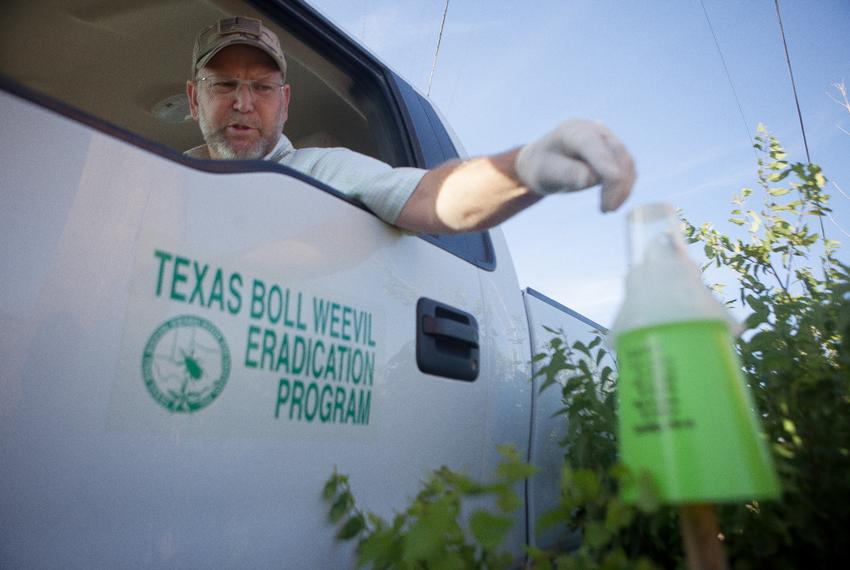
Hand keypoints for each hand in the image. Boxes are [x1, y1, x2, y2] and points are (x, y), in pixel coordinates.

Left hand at [515, 119, 635, 211]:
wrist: (543, 161)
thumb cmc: (542, 167)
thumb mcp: (545, 172)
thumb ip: (567, 173)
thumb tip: (591, 179)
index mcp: (573, 131)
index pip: (593, 146)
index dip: (605, 164)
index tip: (613, 183)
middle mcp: (594, 131)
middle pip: (616, 153)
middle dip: (616, 183)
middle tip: (605, 210)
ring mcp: (607, 140)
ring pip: (626, 161)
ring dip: (623, 187)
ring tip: (608, 209)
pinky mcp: (614, 153)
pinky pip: (628, 168)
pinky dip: (625, 186)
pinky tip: (614, 202)